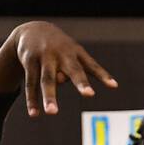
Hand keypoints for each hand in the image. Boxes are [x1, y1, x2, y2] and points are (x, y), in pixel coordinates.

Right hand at [0, 21, 116, 116]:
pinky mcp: (29, 61)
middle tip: (89, 94)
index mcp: (76, 52)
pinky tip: (34, 114)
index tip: (114, 86)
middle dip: (81, 82)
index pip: (92, 65)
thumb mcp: (71, 56)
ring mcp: (45, 56)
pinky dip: (32, 100)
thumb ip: (76, 73)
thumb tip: (72, 85)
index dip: (103, 75)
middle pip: (73, 70)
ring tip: (52, 113)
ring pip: (48, 79)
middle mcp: (62, 53)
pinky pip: (31, 83)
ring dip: (49, 96)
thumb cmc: (59, 49)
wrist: (32, 29)